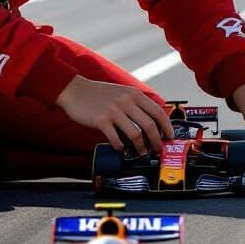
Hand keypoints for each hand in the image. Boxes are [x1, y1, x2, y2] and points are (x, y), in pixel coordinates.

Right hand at [55, 75, 173, 154]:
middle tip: (157, 149)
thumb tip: (151, 120)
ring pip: (135, 134)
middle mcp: (126, 101)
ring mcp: (114, 111)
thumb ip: (135, 102)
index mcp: (134, 94)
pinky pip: (116, 138)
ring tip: (141, 152)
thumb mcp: (122, 91)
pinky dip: (121, 147)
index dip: (167, 126)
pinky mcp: (101, 120)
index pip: (158, 111)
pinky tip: (121, 148)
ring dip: (140, 147)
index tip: (169, 136)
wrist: (75, 90)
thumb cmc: (99, 94)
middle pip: (149, 125)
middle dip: (156, 141)